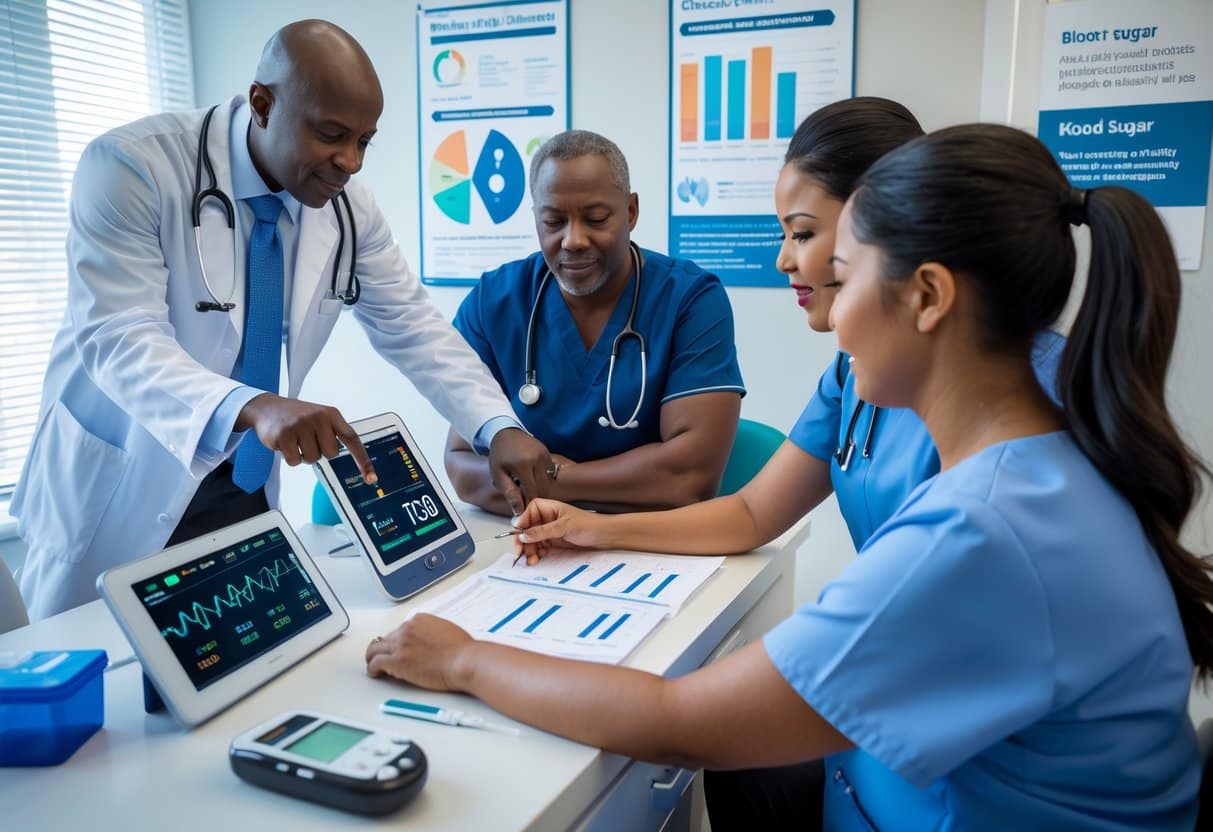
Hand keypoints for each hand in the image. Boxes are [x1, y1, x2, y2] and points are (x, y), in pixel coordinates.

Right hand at [236, 393, 375, 482]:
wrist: (267, 407)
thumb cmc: (297, 417)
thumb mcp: (320, 417)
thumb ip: (334, 433)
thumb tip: (351, 458)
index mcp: (331, 414)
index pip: (352, 439)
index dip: (362, 460)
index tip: (371, 477)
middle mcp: (319, 417)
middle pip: (331, 454)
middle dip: (320, 452)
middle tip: (308, 440)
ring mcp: (301, 425)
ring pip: (313, 459)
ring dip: (304, 455)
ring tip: (295, 439)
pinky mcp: (284, 435)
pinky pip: (295, 461)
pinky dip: (290, 458)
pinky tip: (285, 443)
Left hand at [365, 614, 472, 691]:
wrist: (464, 661)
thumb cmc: (463, 651)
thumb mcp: (447, 631)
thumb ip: (433, 633)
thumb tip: (429, 642)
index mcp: (419, 619)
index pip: (400, 629)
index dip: (399, 641)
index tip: (399, 649)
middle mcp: (407, 629)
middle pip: (387, 639)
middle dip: (387, 649)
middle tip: (386, 659)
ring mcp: (400, 644)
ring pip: (375, 649)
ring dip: (374, 657)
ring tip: (374, 665)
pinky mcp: (396, 661)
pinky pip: (375, 663)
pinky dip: (373, 669)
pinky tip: (375, 674)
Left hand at [488, 428, 552, 513]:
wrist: (506, 433)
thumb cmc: (500, 455)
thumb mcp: (498, 474)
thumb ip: (509, 492)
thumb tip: (519, 511)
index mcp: (523, 465)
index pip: (532, 492)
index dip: (529, 504)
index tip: (524, 511)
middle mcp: (537, 459)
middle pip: (543, 488)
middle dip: (536, 498)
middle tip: (527, 502)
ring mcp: (544, 454)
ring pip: (548, 481)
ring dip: (540, 488)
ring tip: (528, 490)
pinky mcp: (548, 453)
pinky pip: (549, 472)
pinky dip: (542, 478)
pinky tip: (532, 478)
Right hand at [513, 498, 605, 563]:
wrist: (604, 537)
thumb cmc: (589, 525)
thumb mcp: (564, 526)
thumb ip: (543, 531)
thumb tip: (524, 534)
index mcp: (549, 508)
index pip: (529, 512)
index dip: (522, 522)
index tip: (519, 534)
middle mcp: (548, 518)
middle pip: (528, 528)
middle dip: (524, 541)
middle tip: (521, 553)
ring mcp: (550, 531)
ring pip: (532, 540)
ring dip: (530, 550)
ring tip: (531, 559)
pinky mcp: (554, 541)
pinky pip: (540, 547)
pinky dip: (537, 554)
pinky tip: (538, 558)